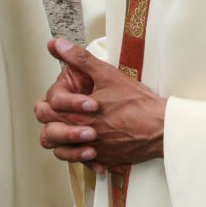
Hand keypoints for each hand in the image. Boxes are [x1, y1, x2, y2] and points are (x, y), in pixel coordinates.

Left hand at [36, 38, 166, 168]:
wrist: (160, 128)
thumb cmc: (136, 102)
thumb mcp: (107, 74)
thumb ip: (80, 59)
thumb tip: (56, 44)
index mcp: (76, 115)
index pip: (45, 111)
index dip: (50, 102)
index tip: (63, 95)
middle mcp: (79, 136)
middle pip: (48, 134)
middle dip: (51, 121)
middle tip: (62, 112)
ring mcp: (91, 150)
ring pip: (61, 152)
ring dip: (62, 142)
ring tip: (72, 130)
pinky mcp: (105, 160)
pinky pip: (84, 163)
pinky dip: (85, 156)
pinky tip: (93, 147)